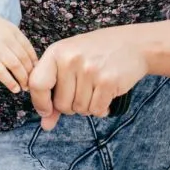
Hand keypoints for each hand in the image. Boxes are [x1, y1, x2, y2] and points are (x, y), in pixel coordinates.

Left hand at [0, 7, 37, 93]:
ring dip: (30, 69)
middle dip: (23, 77)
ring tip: (32, 79)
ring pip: (23, 55)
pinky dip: (33, 56)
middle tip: (26, 87)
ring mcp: (6, 36)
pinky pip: (27, 45)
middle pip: (14, 64)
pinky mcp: (14, 30)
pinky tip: (35, 65)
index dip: (9, 81)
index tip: (16, 90)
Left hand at [29, 29, 146, 130]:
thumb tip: (46, 125)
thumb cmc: (94, 54)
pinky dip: (101, 109)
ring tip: (95, 89)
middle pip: (61, 104)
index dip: (40, 102)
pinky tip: (105, 95)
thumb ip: (53, 93)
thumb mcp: (68, 64)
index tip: (47, 109)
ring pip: (80, 109)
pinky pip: (96, 110)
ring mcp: (90, 70)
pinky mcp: (108, 81)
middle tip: (82, 91)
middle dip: (71, 106)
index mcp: (56, 52)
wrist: (132, 44)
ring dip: (87, 107)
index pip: (37, 84)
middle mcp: (71, 60)